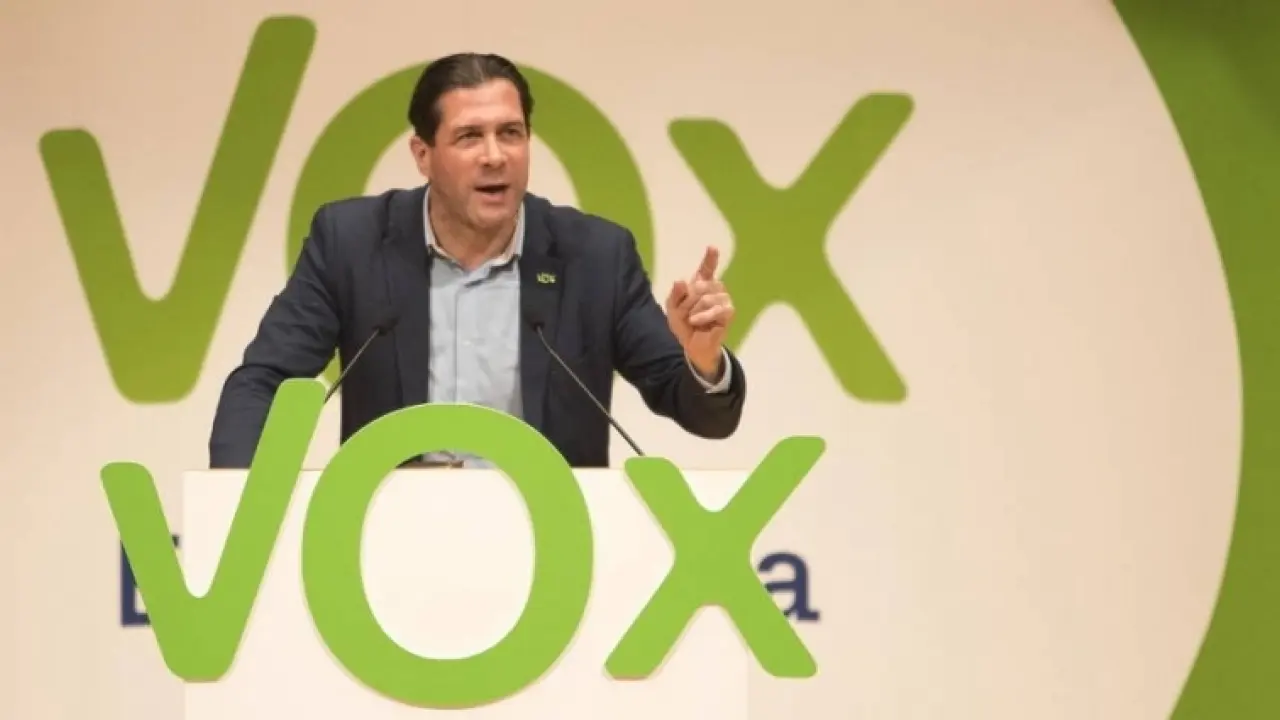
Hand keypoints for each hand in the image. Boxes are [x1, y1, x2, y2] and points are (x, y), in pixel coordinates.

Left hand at [665, 245, 734, 378]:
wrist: (692, 345)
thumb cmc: (684, 324)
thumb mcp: (673, 308)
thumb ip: (675, 294)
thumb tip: (681, 281)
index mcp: (701, 284)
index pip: (706, 269)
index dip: (710, 258)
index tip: (712, 247)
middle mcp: (715, 289)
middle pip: (700, 285)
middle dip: (688, 301)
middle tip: (685, 314)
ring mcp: (723, 299)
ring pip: (707, 297)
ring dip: (694, 310)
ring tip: (692, 320)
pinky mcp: (729, 312)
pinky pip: (717, 309)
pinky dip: (704, 316)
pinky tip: (697, 321)